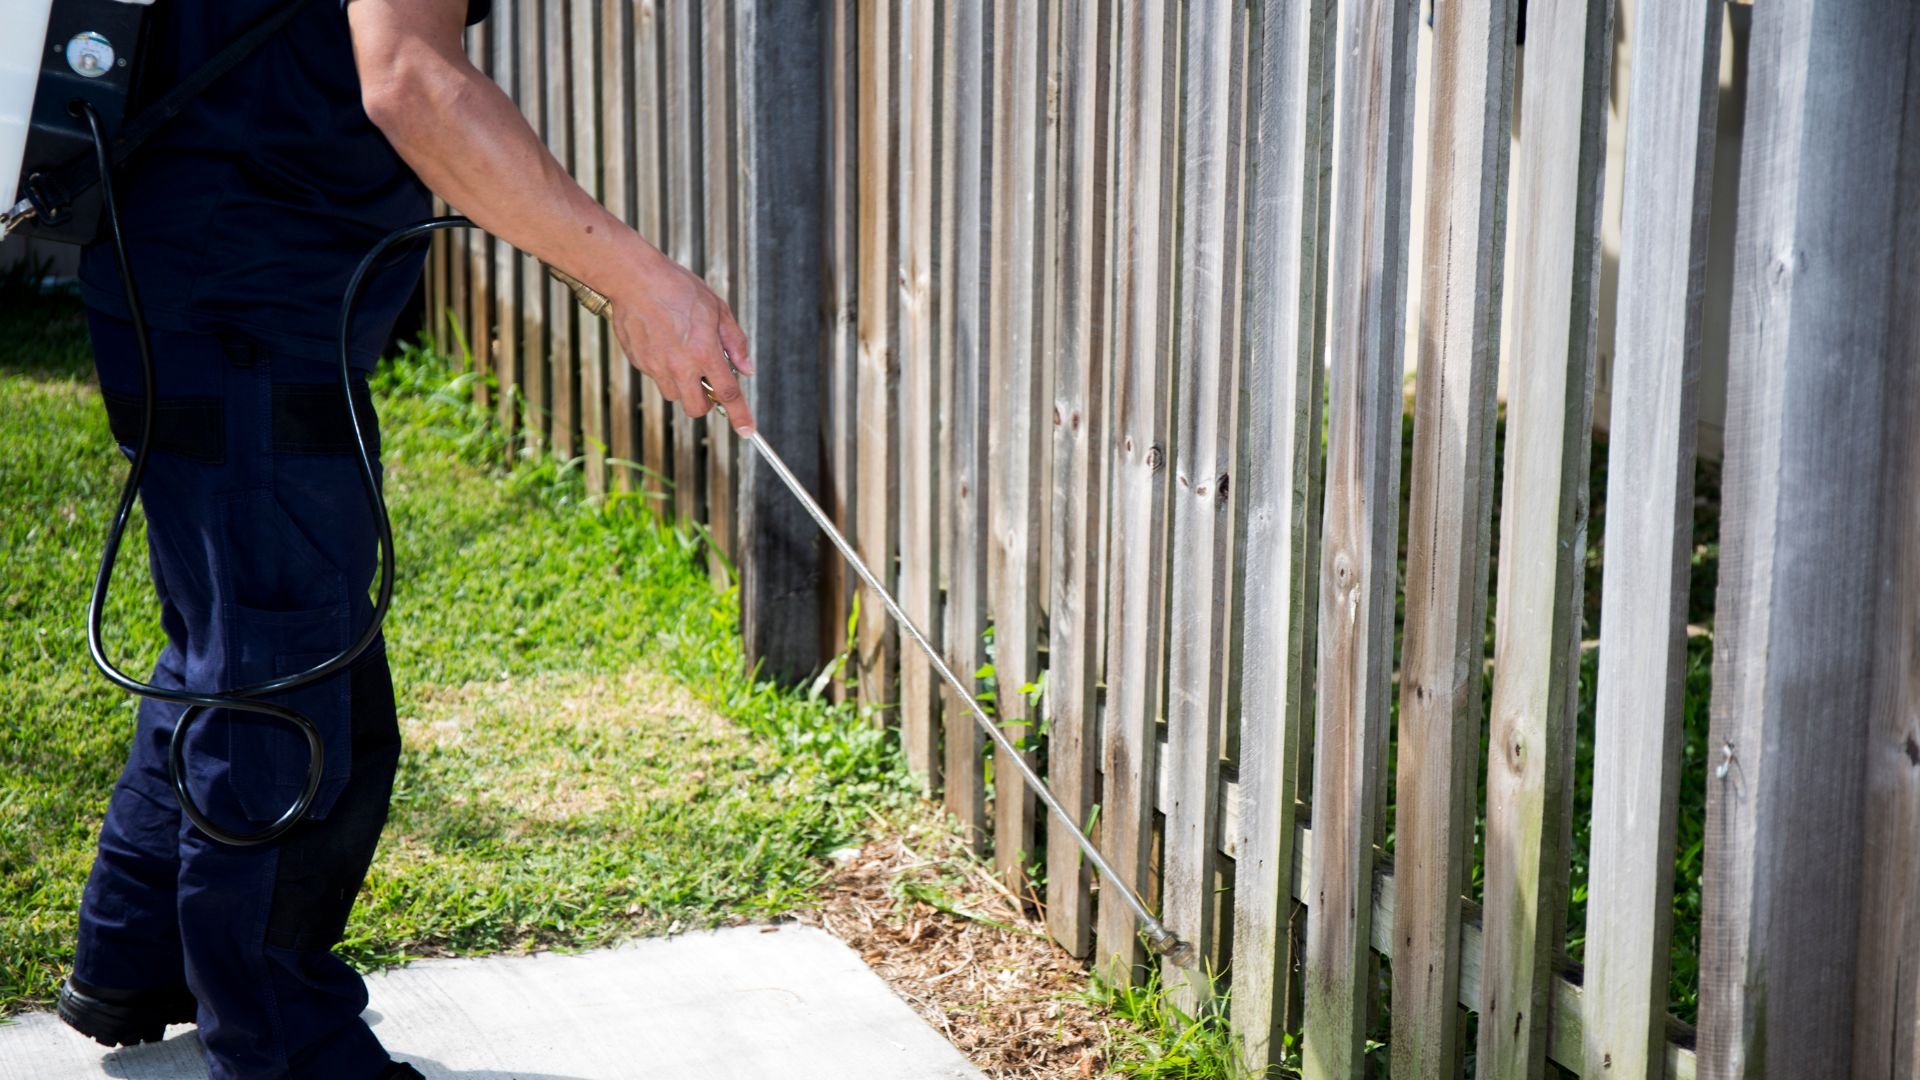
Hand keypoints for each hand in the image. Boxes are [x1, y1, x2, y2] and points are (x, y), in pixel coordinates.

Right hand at [606, 246, 755, 435]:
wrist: (634, 279)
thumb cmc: (677, 288)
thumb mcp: (717, 308)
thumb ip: (735, 342)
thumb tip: (746, 368)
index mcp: (704, 352)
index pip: (727, 393)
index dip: (740, 415)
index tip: (747, 430)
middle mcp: (680, 365)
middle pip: (696, 408)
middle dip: (705, 401)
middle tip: (706, 380)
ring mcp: (656, 367)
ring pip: (674, 395)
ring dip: (683, 384)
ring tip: (681, 353)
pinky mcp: (639, 363)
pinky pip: (656, 377)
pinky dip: (664, 368)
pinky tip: (663, 341)